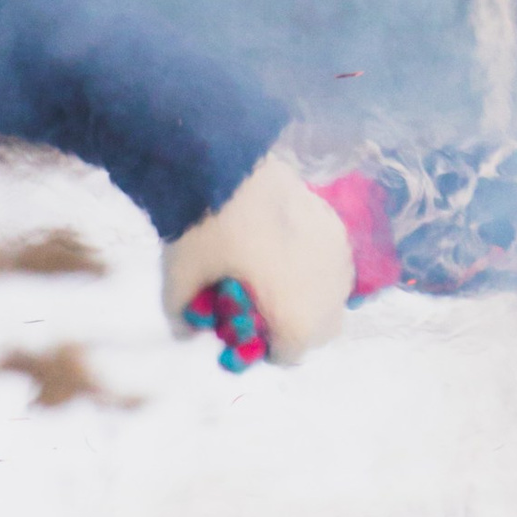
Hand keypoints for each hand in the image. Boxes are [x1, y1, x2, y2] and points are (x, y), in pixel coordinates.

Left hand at [161, 149, 353, 368]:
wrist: (225, 163)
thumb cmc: (203, 233)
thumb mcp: (180, 286)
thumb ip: (184, 319)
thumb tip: (189, 331)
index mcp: (296, 312)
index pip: (293, 353)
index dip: (266, 350)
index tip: (245, 336)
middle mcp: (327, 286)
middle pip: (325, 327)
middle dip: (297, 327)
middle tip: (263, 312)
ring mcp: (335, 250)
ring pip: (336, 291)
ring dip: (312, 295)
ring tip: (276, 278)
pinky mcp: (332, 219)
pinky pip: (334, 257)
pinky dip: (315, 264)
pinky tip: (284, 248)